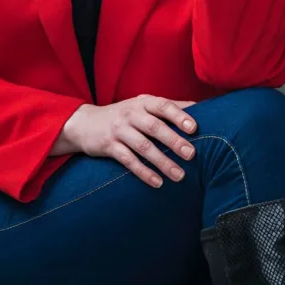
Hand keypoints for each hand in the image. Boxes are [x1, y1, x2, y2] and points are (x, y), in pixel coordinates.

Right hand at [65, 95, 198, 187]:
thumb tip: (199, 107)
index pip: (163, 106)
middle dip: (174, 141)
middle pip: (154, 127)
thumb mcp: (142, 105)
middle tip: (191, 154)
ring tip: (179, 175)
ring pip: (143, 147)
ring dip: (162, 162)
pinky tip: (157, 182)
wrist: (84, 123)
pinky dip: (143, 172)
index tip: (194, 128)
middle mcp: (130, 114)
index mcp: (143, 102)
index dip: (179, 116)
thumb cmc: (123, 115)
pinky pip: (128, 161)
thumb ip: (167, 106)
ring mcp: (118, 130)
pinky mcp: (109, 147)